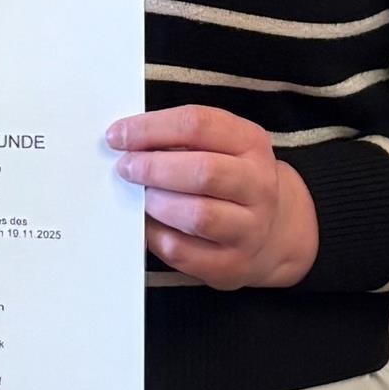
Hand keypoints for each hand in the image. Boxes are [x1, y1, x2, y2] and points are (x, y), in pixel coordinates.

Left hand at [113, 105, 318, 288]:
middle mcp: (258, 185)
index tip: (118, 135)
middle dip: (153, 167)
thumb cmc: (226, 180)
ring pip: (197, 215)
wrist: (270, 232)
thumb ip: (177, 139)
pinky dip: (154, 235)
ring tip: (141, 196)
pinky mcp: (231, 264)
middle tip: (125, 168)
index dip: (150, 128)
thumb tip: (124, 139)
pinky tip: (147, 223)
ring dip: (156, 203)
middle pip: (203, 171)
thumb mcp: (217, 146)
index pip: (198, 125)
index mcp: (251, 143)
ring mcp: (249, 228)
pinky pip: (182, 250)